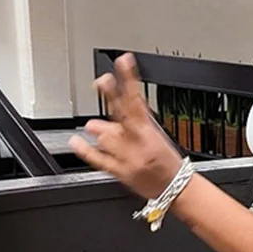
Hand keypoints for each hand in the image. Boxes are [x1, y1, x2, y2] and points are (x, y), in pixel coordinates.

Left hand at [69, 53, 182, 199]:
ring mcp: (128, 156)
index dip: (130, 79)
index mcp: (149, 130)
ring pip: (107, 135)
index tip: (123, 62)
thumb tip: (115, 104)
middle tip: (102, 81)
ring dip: (100, 130)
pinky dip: (85, 150)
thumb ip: (135, 119)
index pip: (137, 99)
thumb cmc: (167, 162)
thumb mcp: (156, 134)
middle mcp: (138, 141)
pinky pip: (99, 159)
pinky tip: (76, 142)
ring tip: (95, 128)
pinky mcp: (121, 171)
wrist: (176, 189)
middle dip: (111, 95)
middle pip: (122, 113)